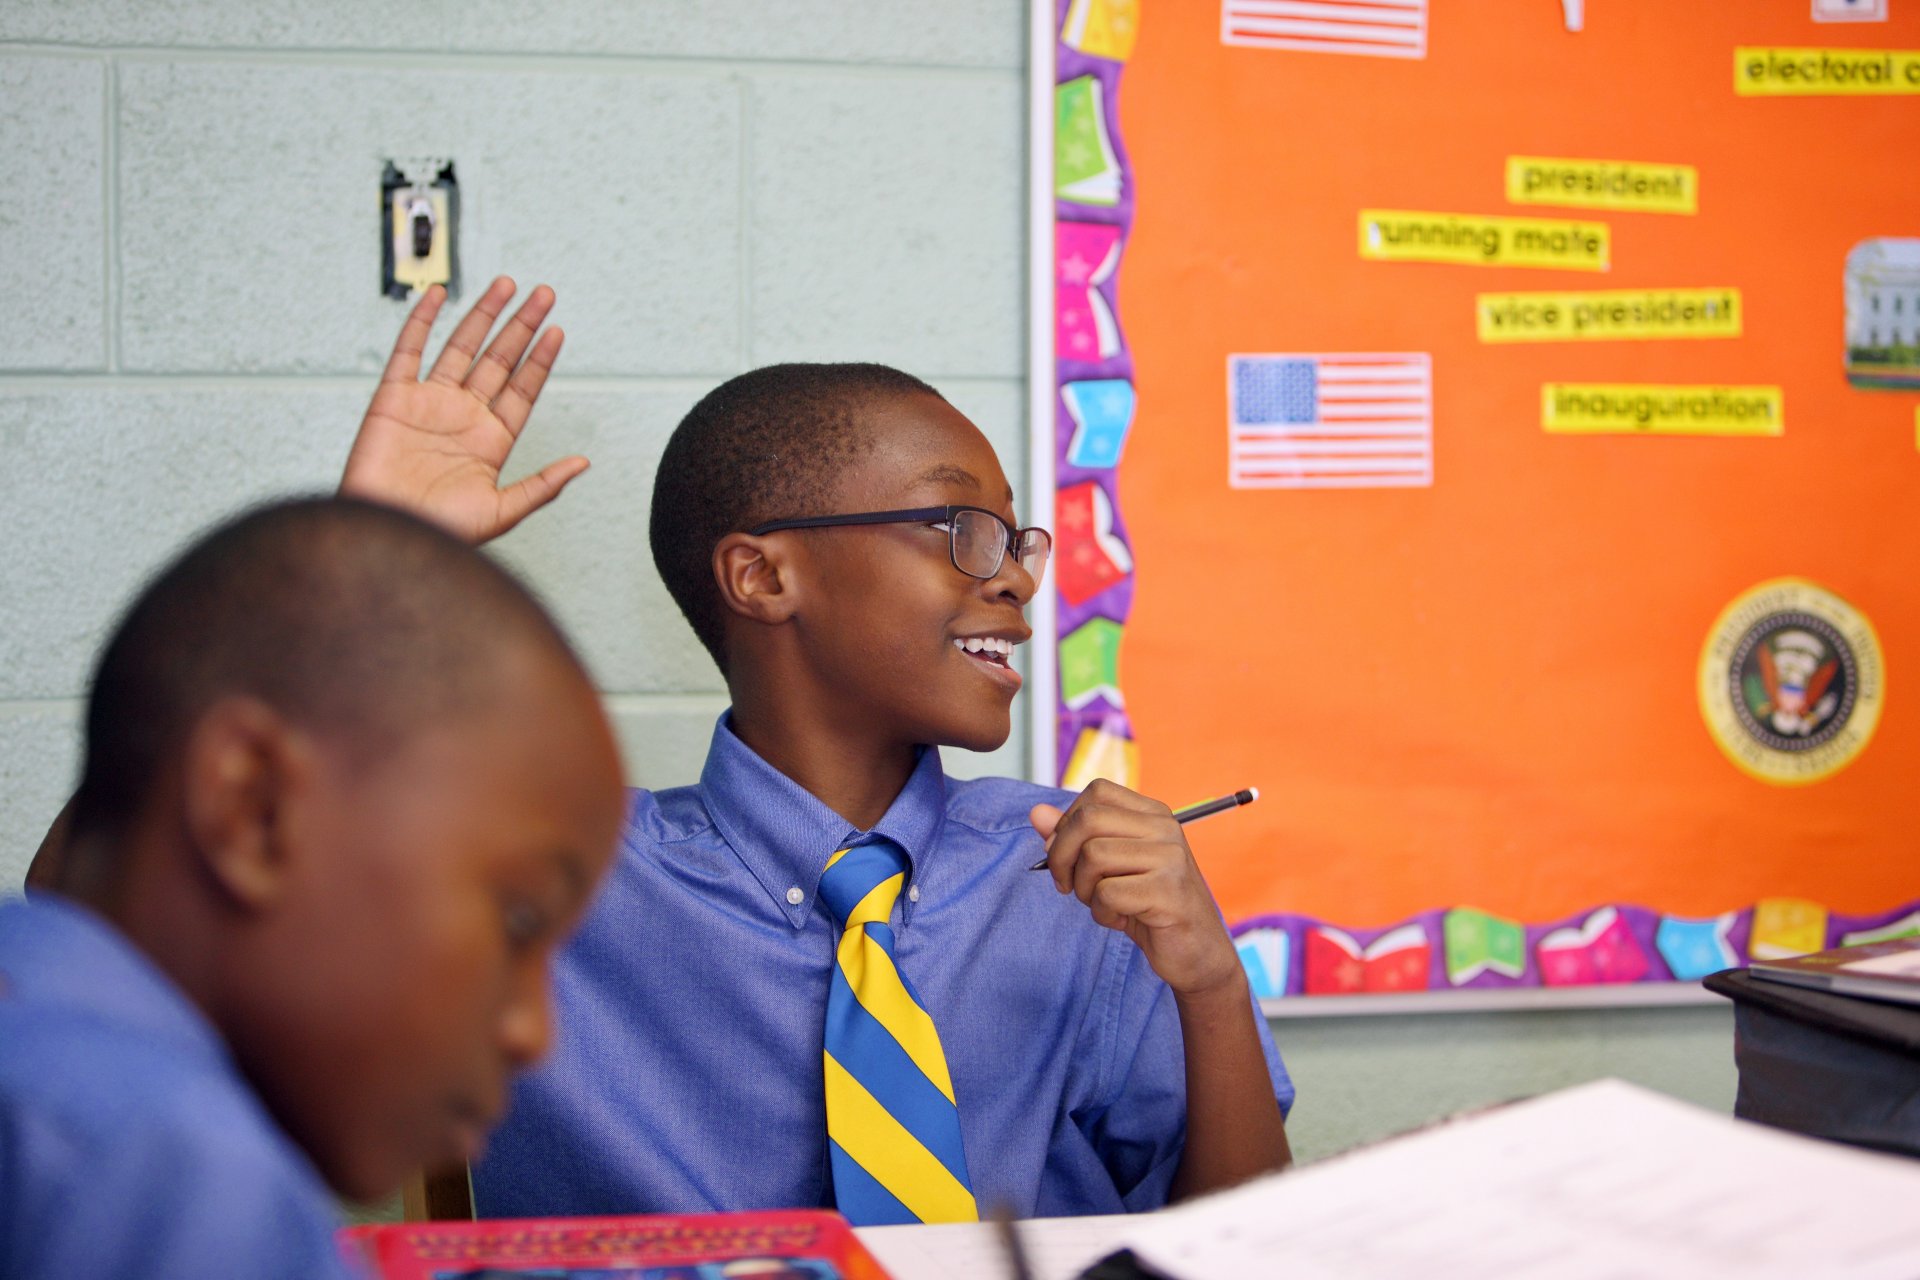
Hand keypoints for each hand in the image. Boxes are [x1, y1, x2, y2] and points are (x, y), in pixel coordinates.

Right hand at [340, 278, 587, 544]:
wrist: (387, 535)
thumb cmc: (439, 533)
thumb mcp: (502, 512)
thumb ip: (542, 486)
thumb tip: (583, 463)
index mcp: (491, 441)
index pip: (523, 389)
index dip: (540, 360)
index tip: (557, 331)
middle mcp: (463, 416)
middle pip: (499, 360)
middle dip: (522, 326)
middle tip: (544, 294)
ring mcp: (430, 404)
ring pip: (462, 347)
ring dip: (484, 314)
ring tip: (507, 285)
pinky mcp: (394, 398)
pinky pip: (408, 350)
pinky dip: (421, 321)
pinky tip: (439, 296)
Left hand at [1031, 780, 1242, 997]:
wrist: (1196, 952)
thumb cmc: (1148, 906)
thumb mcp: (1107, 869)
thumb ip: (1073, 838)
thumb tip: (1036, 813)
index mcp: (1153, 814)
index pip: (1097, 792)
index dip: (1068, 823)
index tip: (1066, 856)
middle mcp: (1165, 828)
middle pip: (1088, 820)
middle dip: (1062, 857)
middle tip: (1068, 886)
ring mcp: (1170, 858)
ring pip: (1094, 856)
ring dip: (1084, 890)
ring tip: (1104, 905)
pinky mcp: (1168, 891)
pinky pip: (1107, 893)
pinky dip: (1101, 913)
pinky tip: (1120, 920)